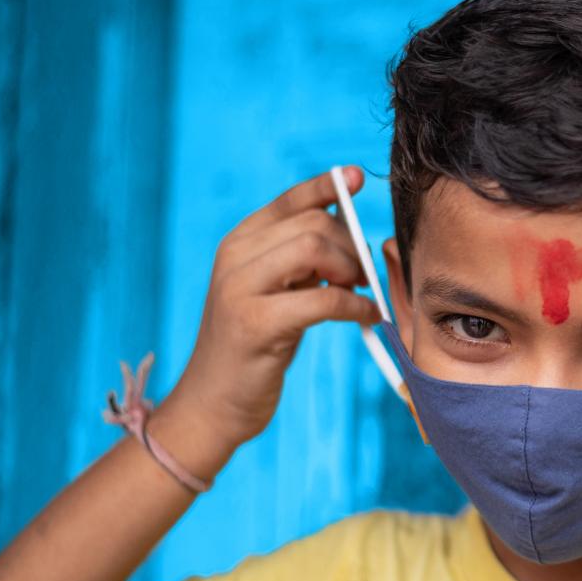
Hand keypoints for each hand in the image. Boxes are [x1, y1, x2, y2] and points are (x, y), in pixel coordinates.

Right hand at [167, 166, 382, 451]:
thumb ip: (299, 259)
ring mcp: (240, 289)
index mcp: (238, 243)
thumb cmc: (254, 347)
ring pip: (314, 250)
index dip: (328, 186)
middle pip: (312, 224)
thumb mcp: (274, 292)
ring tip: (360, 293)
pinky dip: (355, 306)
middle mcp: (234, 257)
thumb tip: (346, 222)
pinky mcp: (255, 324)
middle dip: (350, 246)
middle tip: (363, 276)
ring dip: (351, 271)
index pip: (290, 201)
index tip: (359, 178)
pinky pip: (323, 299)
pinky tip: (368, 316)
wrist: (213, 402)